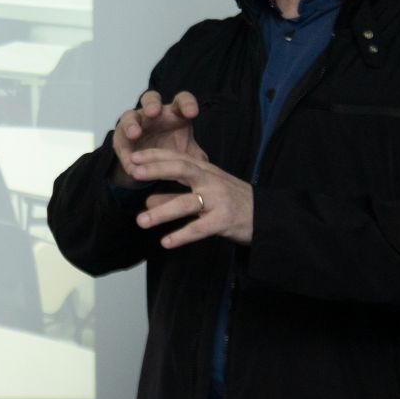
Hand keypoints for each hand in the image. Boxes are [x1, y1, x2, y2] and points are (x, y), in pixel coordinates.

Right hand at [112, 90, 206, 182]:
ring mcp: (135, 122)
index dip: (187, 103)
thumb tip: (208, 168)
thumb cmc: (172, 149)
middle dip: (152, 104)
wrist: (152, 163)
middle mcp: (153, 113)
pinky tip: (130, 164)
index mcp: (174, 113)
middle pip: (150, 98)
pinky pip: (120, 141)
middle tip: (154, 112)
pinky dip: (125, 153)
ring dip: (132, 124)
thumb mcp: (186, 153)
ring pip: (130, 116)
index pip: (181, 100)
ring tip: (134, 134)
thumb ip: (196, 156)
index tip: (193, 113)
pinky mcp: (121, 137)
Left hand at [131, 149, 253, 247]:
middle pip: (182, 169)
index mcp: (205, 171)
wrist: (267, 217)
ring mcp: (219, 200)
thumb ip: (174, 195)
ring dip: (162, 212)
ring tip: (141, 221)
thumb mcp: (203, 193)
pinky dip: (182, 235)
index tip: (132, 157)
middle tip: (133, 172)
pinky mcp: (225, 221)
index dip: (154, 156)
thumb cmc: (232, 201)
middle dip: (156, 169)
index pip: (177, 157)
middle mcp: (211, 181)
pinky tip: (166, 242)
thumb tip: (146, 201)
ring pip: (187, 203)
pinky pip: (200, 228)